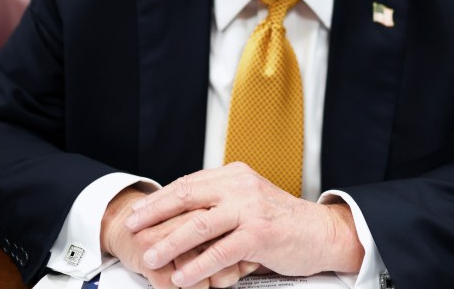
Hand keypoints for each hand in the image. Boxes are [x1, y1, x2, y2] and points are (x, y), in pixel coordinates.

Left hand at [124, 162, 363, 286]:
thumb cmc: (282, 222)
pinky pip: (220, 251)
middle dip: (154, 214)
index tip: (138, 211)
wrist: (321, 232)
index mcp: (234, 175)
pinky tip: (182, 277)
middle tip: (132, 228)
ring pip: (199, 225)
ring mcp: (250, 209)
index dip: (159, 198)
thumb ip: (220, 202)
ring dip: (170, 243)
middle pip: (187, 197)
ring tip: (150, 257)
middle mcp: (240, 186)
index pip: (188, 183)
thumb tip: (181, 212)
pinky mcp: (259, 234)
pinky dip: (197, 266)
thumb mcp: (249, 201)